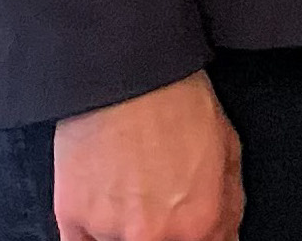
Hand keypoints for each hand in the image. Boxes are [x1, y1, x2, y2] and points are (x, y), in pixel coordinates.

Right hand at [53, 70, 242, 240]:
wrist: (129, 77)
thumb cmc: (180, 105)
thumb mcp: (229, 150)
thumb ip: (229, 206)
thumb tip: (226, 235)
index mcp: (199, 222)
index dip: (201, 237)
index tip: (190, 227)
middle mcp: (154, 236)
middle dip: (165, 231)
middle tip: (159, 201)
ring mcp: (109, 230)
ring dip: (128, 227)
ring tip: (134, 188)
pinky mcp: (72, 219)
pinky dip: (95, 231)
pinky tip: (106, 203)